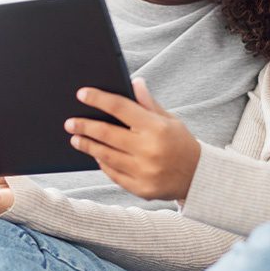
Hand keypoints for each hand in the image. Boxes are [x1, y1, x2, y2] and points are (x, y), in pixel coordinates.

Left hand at [65, 78, 199, 200]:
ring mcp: (143, 171)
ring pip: (105, 156)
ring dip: (87, 146)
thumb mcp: (170, 120)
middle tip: (70, 122)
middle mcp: (148, 149)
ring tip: (76, 138)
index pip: (120, 107)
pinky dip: (102, 164)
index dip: (98, 99)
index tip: (82, 94)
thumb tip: (133, 81)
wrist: (199, 177)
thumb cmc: (181, 143)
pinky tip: (95, 155)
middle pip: (107, 133)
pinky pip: (113, 174)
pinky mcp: (140, 188)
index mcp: (156, 128)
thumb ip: (148, 103)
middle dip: (85, 126)